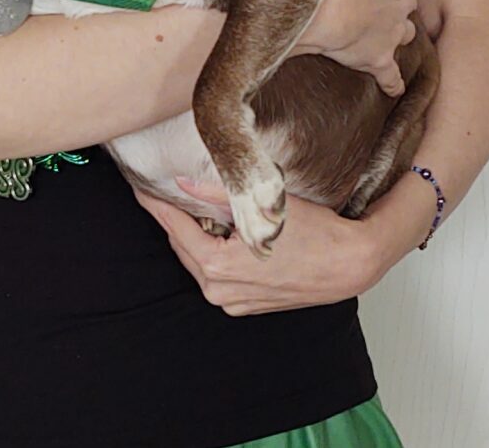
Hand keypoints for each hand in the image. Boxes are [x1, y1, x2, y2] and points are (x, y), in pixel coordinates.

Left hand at [132, 177, 377, 314]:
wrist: (348, 264)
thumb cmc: (315, 234)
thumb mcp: (261, 204)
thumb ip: (217, 192)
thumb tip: (183, 183)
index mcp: (218, 265)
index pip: (173, 227)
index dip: (154, 205)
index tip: (140, 188)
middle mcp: (220, 290)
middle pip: (183, 245)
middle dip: (174, 218)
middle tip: (165, 192)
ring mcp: (232, 301)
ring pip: (199, 261)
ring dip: (194, 236)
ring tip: (194, 209)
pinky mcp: (245, 305)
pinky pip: (217, 275)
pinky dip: (213, 253)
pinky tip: (221, 233)